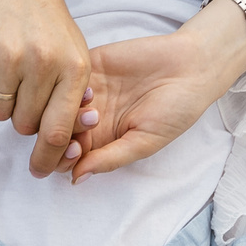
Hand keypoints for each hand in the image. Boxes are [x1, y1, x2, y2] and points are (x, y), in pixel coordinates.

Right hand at [0, 0, 88, 175]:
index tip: (39, 170)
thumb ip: (73, 94)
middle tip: (22, 92)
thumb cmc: (46, 19)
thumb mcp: (73, 50)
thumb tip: (68, 140)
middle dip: (21, 117)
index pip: (59, 131)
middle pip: (24, 125)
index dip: (48, 157)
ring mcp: (8, 55)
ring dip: (0, 102)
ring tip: (7, 72)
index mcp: (74, 67)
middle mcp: (43, 62)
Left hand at [68, 17, 245, 178]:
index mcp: (102, 141)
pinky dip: (70, 86)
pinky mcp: (90, 66)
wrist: (191, 68)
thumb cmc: (175, 110)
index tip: (79, 152)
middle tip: (84, 132)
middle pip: (55, 132)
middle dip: (61, 136)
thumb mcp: (145, 141)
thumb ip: (110, 159)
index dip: (63, 158)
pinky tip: (92, 90)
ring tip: (93, 111)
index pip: (66, 156)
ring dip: (65, 112)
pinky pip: (65, 78)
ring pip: (55, 106)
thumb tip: (75, 179)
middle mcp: (90, 117)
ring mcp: (88, 91)